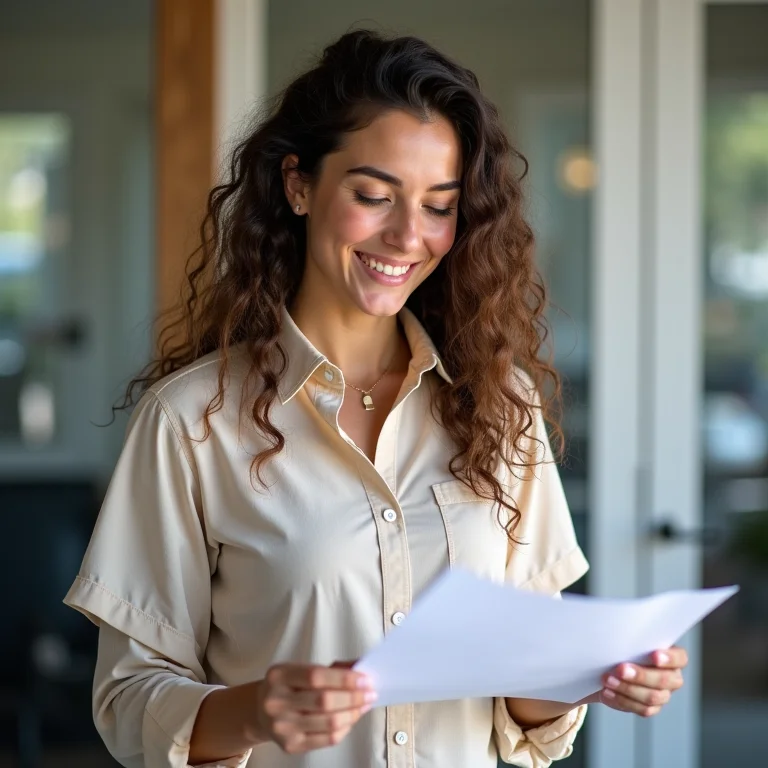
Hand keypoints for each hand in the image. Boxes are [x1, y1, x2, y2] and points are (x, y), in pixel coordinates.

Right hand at [253, 662, 376, 753]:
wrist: (262, 711)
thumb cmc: (288, 686)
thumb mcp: (301, 670)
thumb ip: (330, 669)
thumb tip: (361, 667)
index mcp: (279, 676)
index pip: (316, 676)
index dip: (344, 678)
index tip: (364, 679)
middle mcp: (276, 702)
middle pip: (324, 701)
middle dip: (353, 697)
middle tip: (370, 693)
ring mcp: (282, 726)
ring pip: (328, 722)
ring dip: (353, 713)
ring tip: (363, 706)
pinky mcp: (291, 745)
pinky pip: (327, 739)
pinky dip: (345, 728)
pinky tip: (351, 719)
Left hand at [598, 647, 687, 716]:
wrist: (611, 667)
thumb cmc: (623, 648)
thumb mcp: (629, 640)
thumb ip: (632, 640)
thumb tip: (620, 636)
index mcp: (672, 657)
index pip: (680, 658)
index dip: (670, 658)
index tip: (654, 656)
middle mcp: (672, 677)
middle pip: (664, 680)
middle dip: (641, 675)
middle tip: (620, 669)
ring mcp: (663, 695)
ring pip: (652, 697)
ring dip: (628, 689)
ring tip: (608, 680)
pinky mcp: (650, 708)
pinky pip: (642, 709)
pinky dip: (623, 700)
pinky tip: (608, 692)